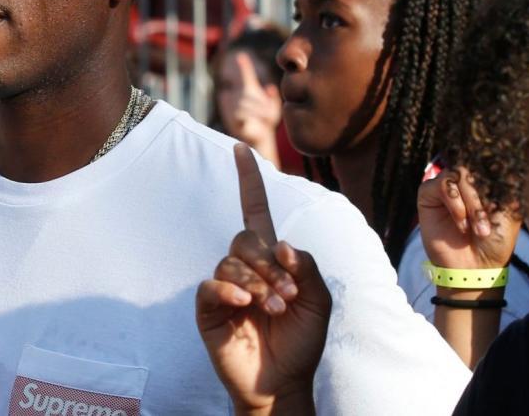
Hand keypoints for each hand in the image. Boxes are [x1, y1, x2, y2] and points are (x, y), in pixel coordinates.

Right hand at [196, 144, 330, 414]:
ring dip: (258, 283)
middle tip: (287, 297)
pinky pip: (212, 284)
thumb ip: (307, 267)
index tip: (241, 149)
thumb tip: (281, 245)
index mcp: (270, 258)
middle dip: (269, 264)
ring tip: (273, 308)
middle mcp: (243, 266)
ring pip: (232, 261)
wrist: (283, 380)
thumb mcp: (320, 300)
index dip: (248, 180)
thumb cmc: (301, 340)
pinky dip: (230, 289)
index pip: (255, 211)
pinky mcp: (208, 307)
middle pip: (245, 238)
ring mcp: (223, 285)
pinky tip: (244, 303)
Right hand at [227, 53, 282, 151]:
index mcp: (249, 92)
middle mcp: (239, 98)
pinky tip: (256, 124)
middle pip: (247, 95)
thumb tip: (269, 88)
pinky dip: (250, 119)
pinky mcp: (234, 121)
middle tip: (271, 114)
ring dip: (258, 112)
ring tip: (268, 120)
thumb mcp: (273, 109)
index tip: (241, 55)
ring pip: (244, 104)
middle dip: (260, 104)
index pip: (246, 76)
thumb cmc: (266, 122)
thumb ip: (273, 99)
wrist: (260, 139)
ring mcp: (234, 109)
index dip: (244, 66)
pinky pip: (240, 115)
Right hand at [418, 166, 521, 270]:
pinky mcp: (428, 194)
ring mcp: (446, 187)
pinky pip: (441, 184)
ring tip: (473, 227)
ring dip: (469, 202)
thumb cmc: (494, 242)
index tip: (497, 202)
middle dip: (481, 198)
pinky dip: (453, 202)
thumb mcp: (508, 213)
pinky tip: (460, 222)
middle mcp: (466, 183)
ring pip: (457, 174)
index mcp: (486, 184)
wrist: (474, 265)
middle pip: (473, 170)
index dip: (493, 176)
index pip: (488, 165)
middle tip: (484, 224)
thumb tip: (499, 164)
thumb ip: (503, 188)